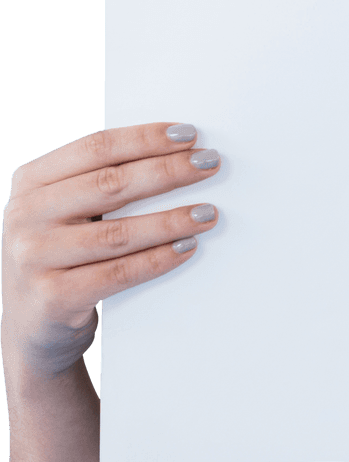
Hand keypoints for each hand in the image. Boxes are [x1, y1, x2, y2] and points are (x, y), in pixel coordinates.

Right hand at [0, 122, 221, 378]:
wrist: (34, 328)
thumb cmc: (65, 254)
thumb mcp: (67, 210)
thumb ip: (104, 180)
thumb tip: (180, 153)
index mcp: (32, 182)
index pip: (96, 148)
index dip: (146, 138)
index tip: (190, 134)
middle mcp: (25, 216)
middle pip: (110, 184)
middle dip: (168, 171)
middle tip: (210, 163)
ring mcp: (34, 258)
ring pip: (118, 232)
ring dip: (171, 220)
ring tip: (208, 212)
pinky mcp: (52, 297)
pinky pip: (118, 273)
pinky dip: (158, 259)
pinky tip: (187, 247)